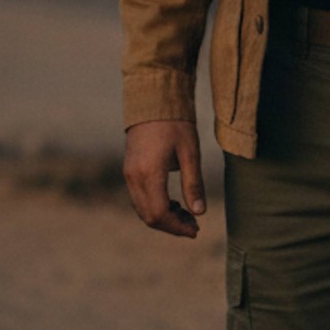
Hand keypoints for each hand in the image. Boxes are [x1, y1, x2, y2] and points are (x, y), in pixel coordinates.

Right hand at [123, 119, 206, 238]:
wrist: (153, 99)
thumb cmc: (176, 123)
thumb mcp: (190, 153)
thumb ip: (193, 184)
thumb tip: (200, 213)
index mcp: (149, 173)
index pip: (160, 213)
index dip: (178, 227)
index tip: (196, 230)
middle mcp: (133, 177)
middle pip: (149, 216)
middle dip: (171, 226)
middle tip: (194, 226)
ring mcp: (128, 174)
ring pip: (142, 209)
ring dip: (163, 217)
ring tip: (187, 215)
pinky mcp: (129, 170)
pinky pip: (139, 198)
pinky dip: (155, 207)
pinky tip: (174, 203)